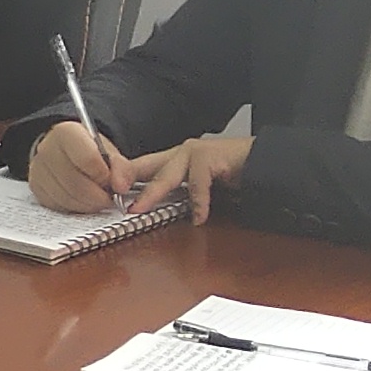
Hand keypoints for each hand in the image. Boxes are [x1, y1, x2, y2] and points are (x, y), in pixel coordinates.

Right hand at [26, 123, 135, 212]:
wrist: (68, 154)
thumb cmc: (91, 152)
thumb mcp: (111, 153)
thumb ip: (123, 168)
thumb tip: (121, 187)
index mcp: (67, 133)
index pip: (87, 159)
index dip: (104, 176)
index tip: (113, 182)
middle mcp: (47, 149)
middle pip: (75, 182)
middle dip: (98, 196)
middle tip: (109, 197)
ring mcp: (38, 169)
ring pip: (66, 198)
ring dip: (88, 205)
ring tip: (98, 199)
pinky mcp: (36, 188)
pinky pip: (58, 206)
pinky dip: (75, 209)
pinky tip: (84, 201)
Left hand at [117, 132, 251, 223]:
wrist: (264, 162)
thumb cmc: (231, 174)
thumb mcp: (197, 187)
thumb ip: (176, 194)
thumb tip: (148, 207)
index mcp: (173, 159)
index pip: (140, 167)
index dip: (121, 176)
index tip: (106, 191)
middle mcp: (181, 153)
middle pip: (145, 167)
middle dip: (125, 178)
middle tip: (111, 193)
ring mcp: (195, 153)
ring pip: (166, 175)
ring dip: (151, 193)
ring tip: (138, 209)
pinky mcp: (212, 158)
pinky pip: (199, 183)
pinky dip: (198, 202)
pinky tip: (198, 217)